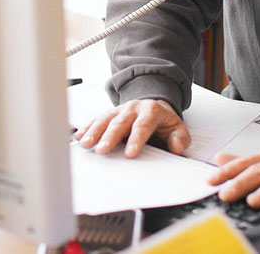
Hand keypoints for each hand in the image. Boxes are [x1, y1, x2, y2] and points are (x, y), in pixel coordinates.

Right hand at [73, 98, 191, 157]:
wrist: (154, 105)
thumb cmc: (163, 121)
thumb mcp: (177, 128)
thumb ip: (179, 138)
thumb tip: (177, 148)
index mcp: (151, 111)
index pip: (142, 126)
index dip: (136, 139)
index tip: (130, 153)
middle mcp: (133, 108)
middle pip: (120, 122)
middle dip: (110, 136)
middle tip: (103, 150)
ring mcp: (119, 110)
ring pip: (105, 119)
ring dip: (94, 131)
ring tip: (86, 143)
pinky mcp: (110, 114)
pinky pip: (96, 119)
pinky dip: (87, 127)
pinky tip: (79, 135)